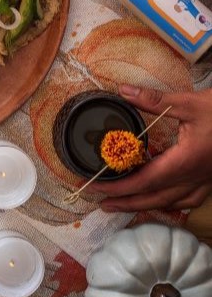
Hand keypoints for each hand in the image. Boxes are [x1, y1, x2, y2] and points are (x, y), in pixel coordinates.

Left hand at [87, 84, 211, 211]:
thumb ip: (155, 101)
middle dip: (126, 203)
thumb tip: (124, 92)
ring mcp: (206, 180)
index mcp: (185, 161)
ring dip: (145, 204)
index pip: (143, 181)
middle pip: (154, 198)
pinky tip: (161, 197)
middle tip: (102, 204)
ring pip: (171, 202)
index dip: (118, 187)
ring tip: (125, 203)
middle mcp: (194, 177)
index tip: (96, 186)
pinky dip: (169, 201)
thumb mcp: (191, 103)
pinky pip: (187, 198)